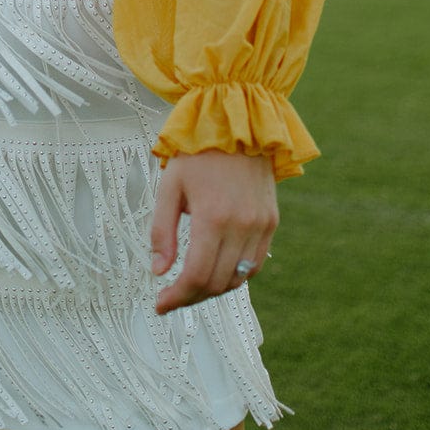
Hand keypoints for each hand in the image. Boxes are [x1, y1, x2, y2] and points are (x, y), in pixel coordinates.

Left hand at [150, 149, 277, 314]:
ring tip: (192, 286)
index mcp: (213, 217)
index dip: (177, 297)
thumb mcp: (170, 186)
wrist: (237, 125)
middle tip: (171, 297)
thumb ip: (162, 231)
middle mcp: (242, 226)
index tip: (160, 304)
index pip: (197, 275)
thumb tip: (159, 271)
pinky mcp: (271, 222)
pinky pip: (254, 263)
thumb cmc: (197, 154)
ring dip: (214, 289)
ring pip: (239, 278)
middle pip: (218, 283)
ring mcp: (261, 226)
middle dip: (191, 297)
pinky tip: (217, 270)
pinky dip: (236, 275)